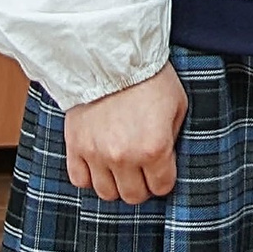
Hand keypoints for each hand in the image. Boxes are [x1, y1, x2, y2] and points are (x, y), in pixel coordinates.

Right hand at [64, 65, 189, 202]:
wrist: (112, 56)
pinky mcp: (76, 145)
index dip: (163, 178)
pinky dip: (89, 176)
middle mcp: (124, 157)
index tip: (161, 168)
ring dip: (115, 183)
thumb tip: (166, 161)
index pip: (161, 188)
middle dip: (141, 185)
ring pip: (106, 192)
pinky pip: (79, 180)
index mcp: (154, 149)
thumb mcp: (177, 107)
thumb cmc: (149, 78)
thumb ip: (172, 139)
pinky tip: (98, 163)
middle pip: (133, 196)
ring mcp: (97, 153)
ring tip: (119, 166)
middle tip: (141, 170)